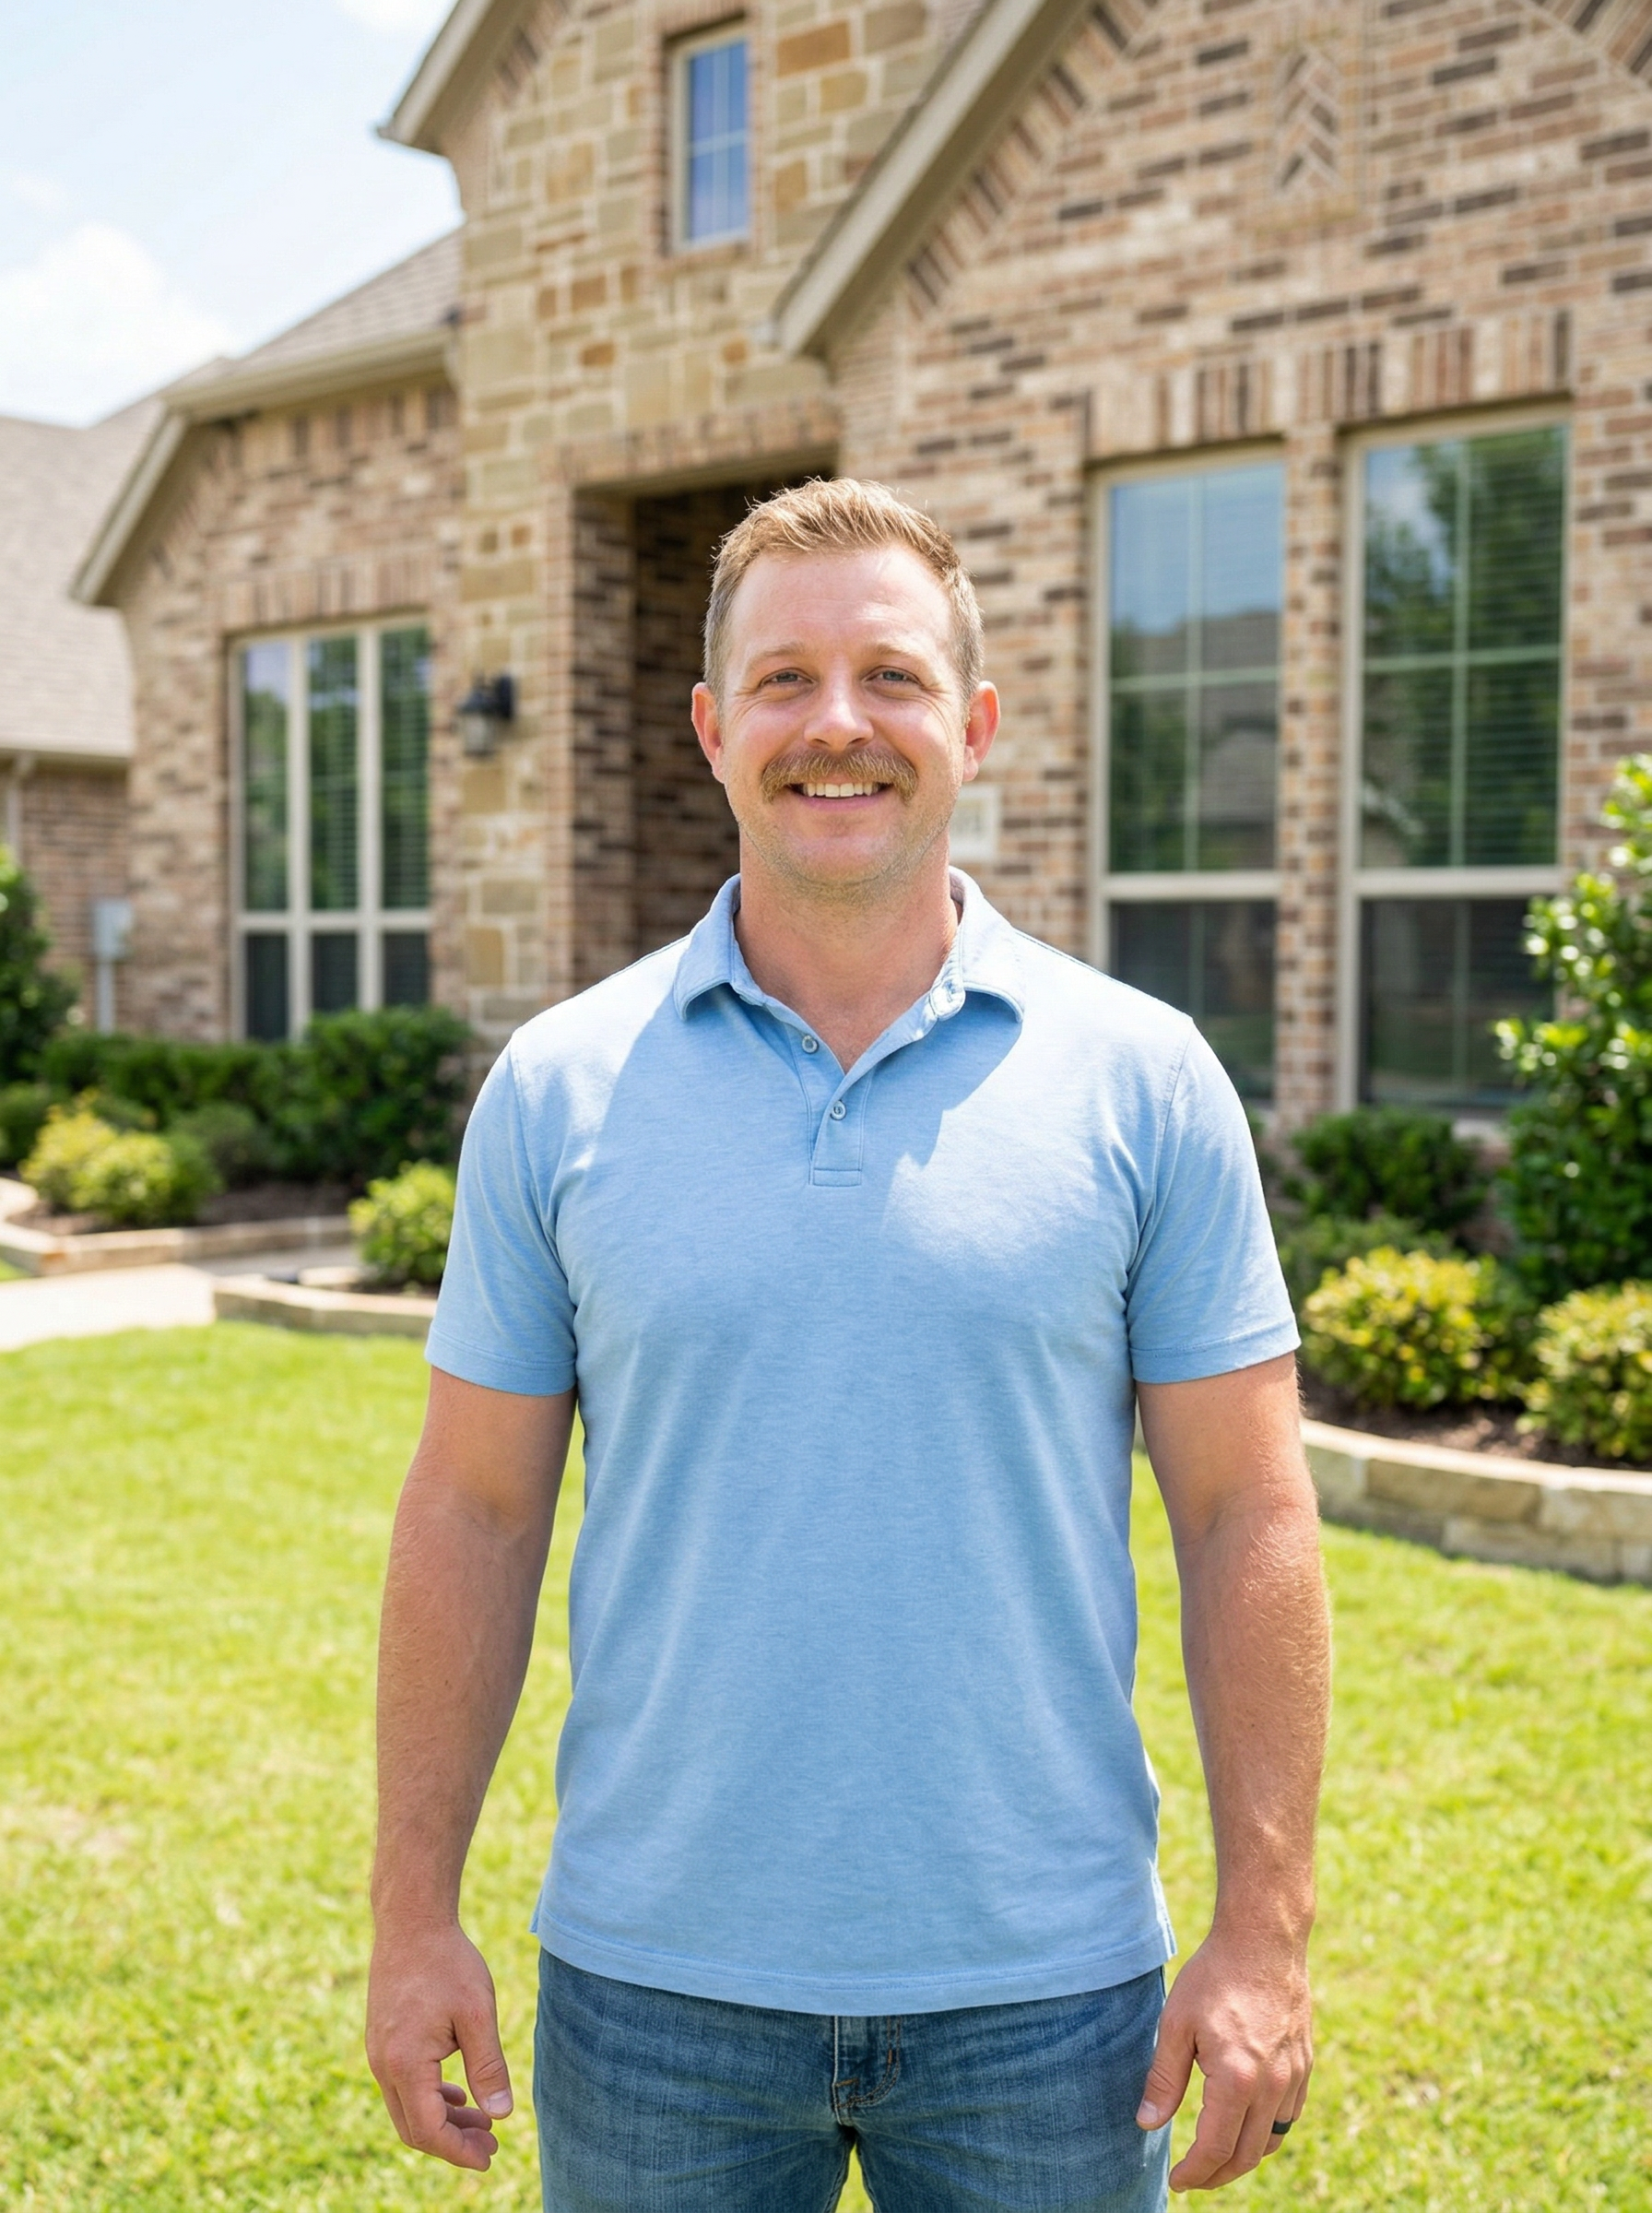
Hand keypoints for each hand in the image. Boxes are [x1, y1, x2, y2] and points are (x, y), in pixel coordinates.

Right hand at [366, 1919, 514, 2170]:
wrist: (411, 1922)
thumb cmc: (447, 1963)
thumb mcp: (477, 2013)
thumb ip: (488, 2067)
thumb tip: (502, 2114)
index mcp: (405, 2064)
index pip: (429, 2130)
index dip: (459, 2151)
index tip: (490, 2157)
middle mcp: (383, 2066)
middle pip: (414, 2128)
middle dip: (453, 2142)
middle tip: (492, 2145)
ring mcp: (378, 2055)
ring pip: (407, 2109)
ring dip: (443, 2121)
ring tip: (483, 2122)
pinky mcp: (381, 2043)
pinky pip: (402, 2087)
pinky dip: (430, 2100)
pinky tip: (458, 2096)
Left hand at [1134, 1928, 1311, 2191]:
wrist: (1263, 1941)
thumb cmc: (1214, 1978)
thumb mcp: (1176, 2023)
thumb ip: (1163, 2080)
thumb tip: (1147, 2125)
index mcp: (1236, 2079)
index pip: (1215, 2149)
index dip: (1194, 2172)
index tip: (1177, 2180)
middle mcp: (1272, 2086)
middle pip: (1246, 2155)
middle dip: (1217, 2175)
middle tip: (1193, 2176)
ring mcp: (1293, 2077)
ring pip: (1272, 2141)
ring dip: (1244, 2158)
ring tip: (1217, 2156)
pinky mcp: (1304, 2065)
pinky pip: (1289, 2117)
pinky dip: (1268, 2132)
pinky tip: (1246, 2125)